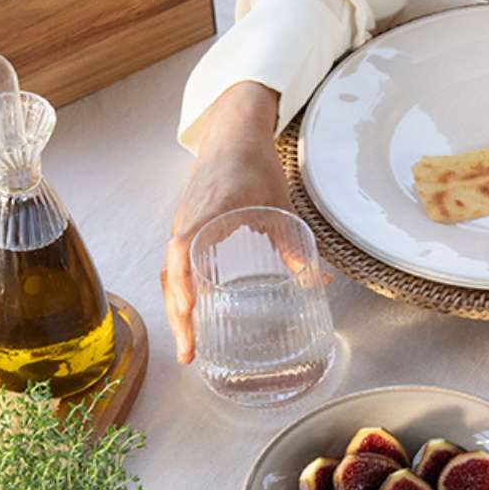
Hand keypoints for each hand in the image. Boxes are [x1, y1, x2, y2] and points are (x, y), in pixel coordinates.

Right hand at [162, 82, 288, 363]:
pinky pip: (173, 270)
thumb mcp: (279, 205)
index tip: (188, 309)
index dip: (181, 281)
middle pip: (170, 277)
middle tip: (189, 353)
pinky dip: (178, 296)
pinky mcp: (183, 233)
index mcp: (208, 214)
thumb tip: (320, 283)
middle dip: (177, 317)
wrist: (231, 136)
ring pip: (168, 278)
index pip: (181, 250)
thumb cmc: (253, 166)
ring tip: (188, 347)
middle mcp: (187, 225)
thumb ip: (294, 245)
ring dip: (175, 313)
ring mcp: (181, 230)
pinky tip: (190, 319)